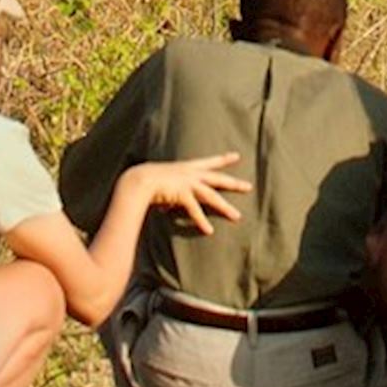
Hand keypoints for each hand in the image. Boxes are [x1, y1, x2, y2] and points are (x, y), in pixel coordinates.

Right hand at [135, 152, 249, 231]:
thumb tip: (168, 206)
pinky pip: (195, 210)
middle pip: (218, 179)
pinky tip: (209, 230)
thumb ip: (169, 193)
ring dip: (225, 207)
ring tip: (237, 217)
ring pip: (212, 196)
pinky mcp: (182, 194)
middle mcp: (190, 174)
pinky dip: (202, 221)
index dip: (223, 159)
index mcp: (186, 167)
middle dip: (233, 183)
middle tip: (249, 187)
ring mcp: (187, 183)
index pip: (209, 162)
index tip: (237, 156)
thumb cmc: (146, 181)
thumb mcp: (162, 183)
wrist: (138, 180)